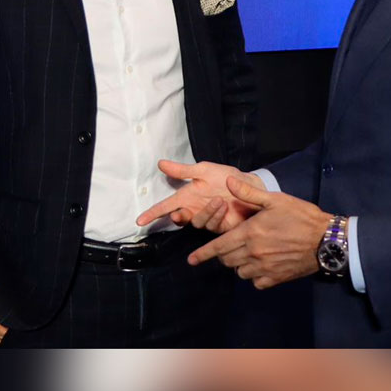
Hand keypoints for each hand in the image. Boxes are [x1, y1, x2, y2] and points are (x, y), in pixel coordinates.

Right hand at [136, 160, 264, 230]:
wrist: (250, 187)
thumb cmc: (227, 177)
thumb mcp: (204, 170)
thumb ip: (183, 170)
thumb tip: (161, 164)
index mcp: (188, 195)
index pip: (167, 206)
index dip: (153, 213)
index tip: (140, 220)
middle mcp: (195, 208)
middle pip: (179, 218)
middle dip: (178, 218)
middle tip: (179, 213)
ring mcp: (206, 218)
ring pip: (197, 222)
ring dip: (206, 212)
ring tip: (219, 201)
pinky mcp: (219, 227)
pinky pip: (211, 225)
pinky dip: (217, 215)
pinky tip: (225, 206)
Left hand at [186, 177, 331, 287]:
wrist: (325, 239)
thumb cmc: (300, 216)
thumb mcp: (274, 199)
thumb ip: (248, 192)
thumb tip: (227, 182)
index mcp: (249, 233)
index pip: (218, 247)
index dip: (203, 254)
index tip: (191, 260)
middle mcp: (253, 254)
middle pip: (227, 260)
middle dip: (223, 254)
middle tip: (229, 245)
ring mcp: (265, 268)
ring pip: (240, 272)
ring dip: (238, 264)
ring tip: (246, 253)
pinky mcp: (276, 278)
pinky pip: (256, 282)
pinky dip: (254, 276)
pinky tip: (260, 266)